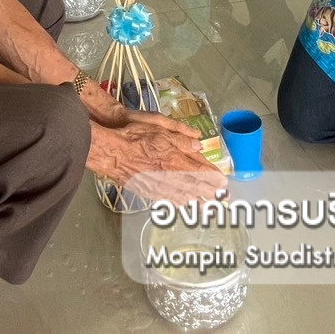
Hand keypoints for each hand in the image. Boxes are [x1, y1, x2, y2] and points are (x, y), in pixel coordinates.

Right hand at [90, 113, 225, 205]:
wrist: (111, 151)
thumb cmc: (133, 135)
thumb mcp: (159, 127)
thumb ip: (181, 137)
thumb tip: (198, 145)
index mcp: (174, 159)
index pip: (199, 171)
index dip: (213, 177)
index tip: (224, 183)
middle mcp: (169, 176)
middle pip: (194, 187)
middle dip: (210, 193)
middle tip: (223, 200)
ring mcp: (158, 185)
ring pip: (182, 196)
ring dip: (197, 202)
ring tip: (209, 208)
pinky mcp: (147, 190)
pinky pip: (167, 199)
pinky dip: (179, 204)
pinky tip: (183, 206)